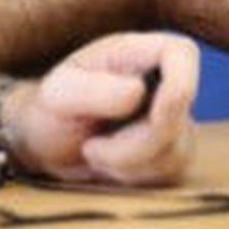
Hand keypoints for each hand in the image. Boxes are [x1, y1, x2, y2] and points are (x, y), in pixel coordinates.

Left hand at [3, 32, 198, 185]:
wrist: (46, 146)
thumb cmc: (49, 111)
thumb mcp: (57, 97)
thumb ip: (92, 91)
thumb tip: (138, 91)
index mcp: (134, 52)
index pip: (182, 53)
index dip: (180, 85)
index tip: (153, 116)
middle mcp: (159, 80)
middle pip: (181, 112)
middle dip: (137, 143)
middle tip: (91, 148)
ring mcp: (170, 116)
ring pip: (177, 150)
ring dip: (130, 163)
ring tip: (94, 151)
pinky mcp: (170, 150)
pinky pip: (169, 172)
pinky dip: (134, 175)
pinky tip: (108, 164)